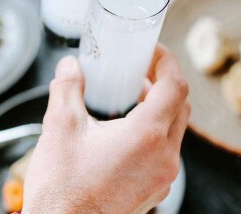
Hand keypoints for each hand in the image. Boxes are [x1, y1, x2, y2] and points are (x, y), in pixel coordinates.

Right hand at [22, 45, 189, 213]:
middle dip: (164, 82)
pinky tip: (126, 130)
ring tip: (132, 96)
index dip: (166, 61)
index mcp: (146, 136)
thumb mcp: (60, 128)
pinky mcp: (155, 191)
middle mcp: (164, 158)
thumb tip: (70, 66)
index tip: (151, 50)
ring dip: (160, 107)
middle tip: (141, 69)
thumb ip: (67, 88)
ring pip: (175, 130)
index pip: (175, 86)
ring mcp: (162, 178)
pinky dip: (155, 132)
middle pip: (181, 106)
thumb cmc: (62, 190)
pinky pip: (166, 152)